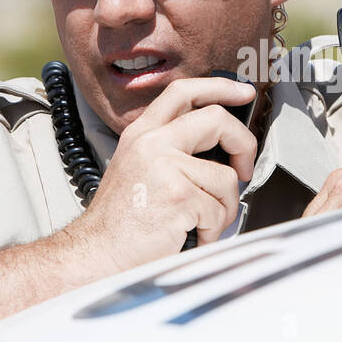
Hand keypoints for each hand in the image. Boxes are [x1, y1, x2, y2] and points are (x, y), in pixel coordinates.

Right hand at [74, 77, 258, 271]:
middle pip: (217, 120)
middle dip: (244, 145)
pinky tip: (189, 235)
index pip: (183, 92)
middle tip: (243, 169)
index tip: (242, 94)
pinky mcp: (179, 196)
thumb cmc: (120, 222)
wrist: (97, 254)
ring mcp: (165, 167)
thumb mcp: (138, 168)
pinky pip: (218, 210)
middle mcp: (152, 143)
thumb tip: (220, 150)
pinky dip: (211, 231)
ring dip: (222, 208)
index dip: (219, 88)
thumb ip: (172, 151)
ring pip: (226, 178)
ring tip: (199, 222)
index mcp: (142, 134)